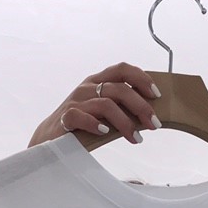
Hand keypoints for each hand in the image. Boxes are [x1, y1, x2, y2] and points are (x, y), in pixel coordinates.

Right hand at [28, 62, 161, 146]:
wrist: (50, 137)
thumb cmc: (81, 124)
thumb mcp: (102, 111)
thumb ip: (120, 108)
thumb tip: (147, 115)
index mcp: (98, 81)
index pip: (122, 70)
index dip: (142, 79)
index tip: (156, 95)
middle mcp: (88, 87)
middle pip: (120, 89)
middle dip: (140, 107)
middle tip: (153, 124)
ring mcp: (76, 101)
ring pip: (106, 105)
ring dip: (125, 123)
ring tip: (135, 138)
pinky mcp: (65, 117)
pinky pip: (82, 117)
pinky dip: (95, 124)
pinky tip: (105, 132)